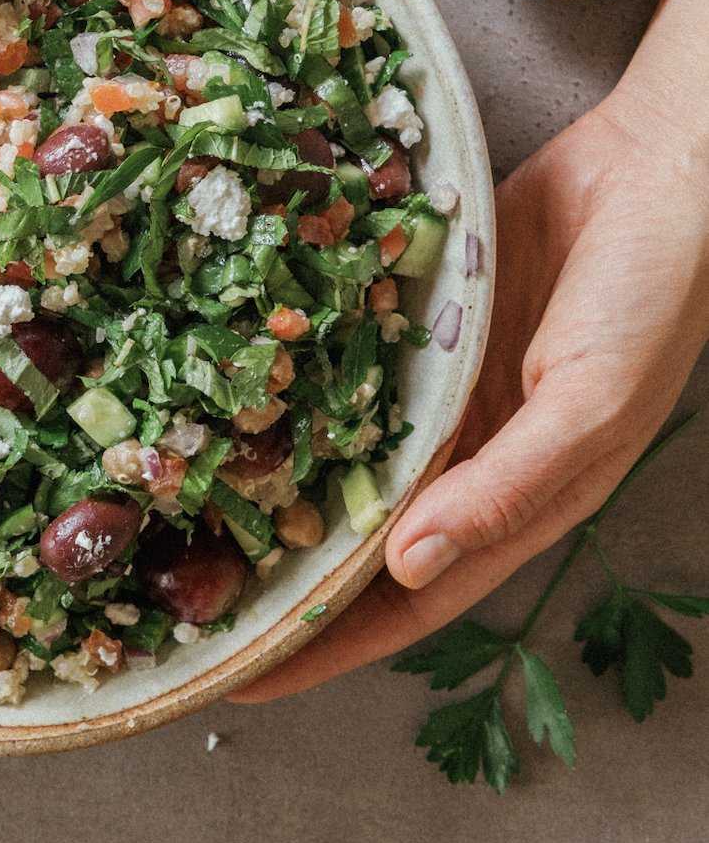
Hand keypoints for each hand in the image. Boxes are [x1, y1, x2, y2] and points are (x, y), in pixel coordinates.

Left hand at [235, 84, 708, 699]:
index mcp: (516, 499)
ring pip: (344, 453)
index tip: (237, 677)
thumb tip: (409, 569)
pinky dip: (296, 383)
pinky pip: (348, 365)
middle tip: (182, 598)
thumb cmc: (653, 296)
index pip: (406, 601)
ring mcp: (443, 387)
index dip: (325, 645)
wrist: (667, 165)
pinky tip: (229, 388)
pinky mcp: (425, 319)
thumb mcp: (592, 406)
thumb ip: (505, 489)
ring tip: (182, 505)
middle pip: (359, 537)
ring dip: (276, 480)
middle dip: (282, 574)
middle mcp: (470, 454)